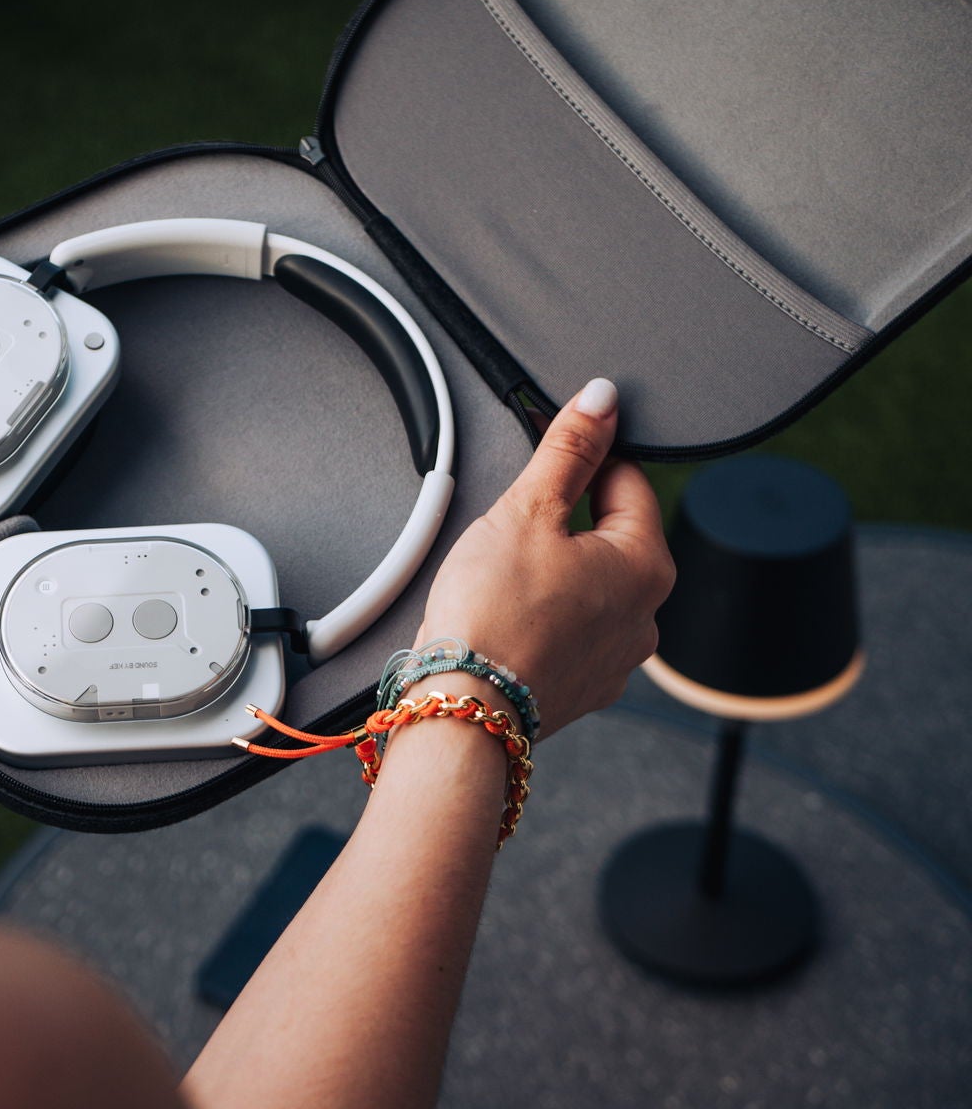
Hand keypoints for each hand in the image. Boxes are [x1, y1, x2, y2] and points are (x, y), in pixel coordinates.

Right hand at [414, 378, 673, 739]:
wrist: (462, 708)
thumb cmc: (493, 613)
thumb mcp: (527, 510)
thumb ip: (569, 450)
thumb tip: (602, 399)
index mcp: (646, 565)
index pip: (630, 482)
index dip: (587, 458)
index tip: (554, 453)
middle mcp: (646, 617)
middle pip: (612, 538)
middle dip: (568, 521)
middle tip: (514, 523)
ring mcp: (617, 660)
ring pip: (591, 589)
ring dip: (557, 572)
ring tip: (504, 576)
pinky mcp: (583, 689)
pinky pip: (572, 633)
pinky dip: (546, 617)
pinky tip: (508, 617)